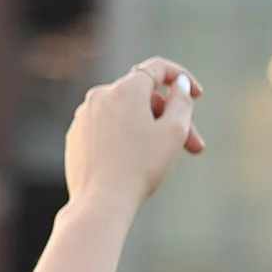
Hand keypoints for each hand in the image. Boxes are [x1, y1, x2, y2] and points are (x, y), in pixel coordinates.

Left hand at [62, 58, 204, 211]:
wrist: (100, 203)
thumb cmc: (140, 168)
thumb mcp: (174, 131)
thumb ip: (182, 100)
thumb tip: (178, 82)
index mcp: (126, 88)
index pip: (157, 68)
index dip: (181, 77)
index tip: (196, 95)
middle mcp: (100, 95)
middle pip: (143, 97)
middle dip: (169, 117)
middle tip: (192, 145)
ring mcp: (84, 117)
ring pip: (124, 114)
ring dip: (147, 129)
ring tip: (162, 157)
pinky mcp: (75, 138)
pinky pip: (106, 129)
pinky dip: (123, 139)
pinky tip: (133, 162)